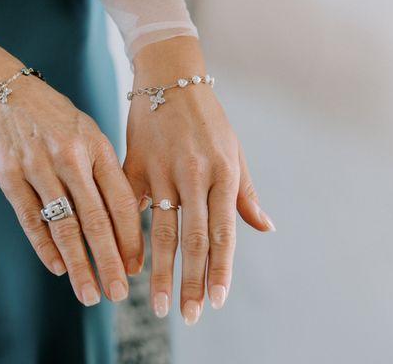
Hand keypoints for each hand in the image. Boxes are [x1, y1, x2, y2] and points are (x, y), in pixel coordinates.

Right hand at [0, 72, 143, 305]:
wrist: (6, 93)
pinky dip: (45, 248)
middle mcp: (70, 156)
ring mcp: (38, 166)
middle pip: (95, 219)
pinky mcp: (9, 175)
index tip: (136, 268)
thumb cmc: (55, 120)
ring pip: (63, 225)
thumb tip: (124, 224)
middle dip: (109, 261)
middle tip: (119, 293)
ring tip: (89, 294)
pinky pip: (30, 219)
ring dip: (79, 264)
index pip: (121, 201)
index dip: (131, 238)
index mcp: (97, 146)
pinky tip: (58, 269)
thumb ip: (105, 173)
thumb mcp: (88, 134)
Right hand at [124, 37, 274, 323]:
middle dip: (191, 281)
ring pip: (160, 229)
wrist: (169, 77)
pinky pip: (129, 207)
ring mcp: (161, 170)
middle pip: (193, 239)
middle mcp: (194, 175)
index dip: (221, 270)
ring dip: (160, 270)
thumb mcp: (235, 151)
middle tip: (189, 316)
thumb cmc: (207, 118)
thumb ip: (246, 192)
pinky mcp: (133, 165)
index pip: (223, 233)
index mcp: (223, 173)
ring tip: (157, 303)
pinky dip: (128, 236)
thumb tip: (265, 228)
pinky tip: (127, 262)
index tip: (217, 301)